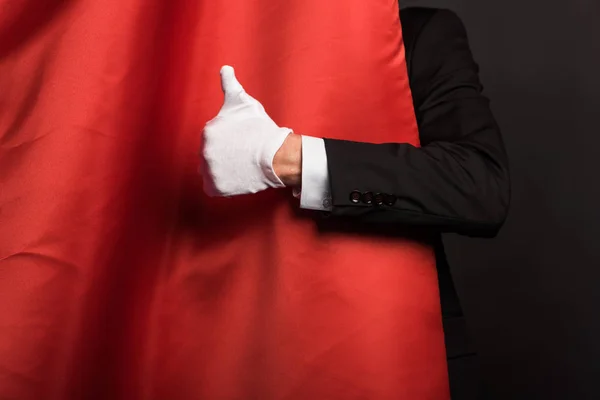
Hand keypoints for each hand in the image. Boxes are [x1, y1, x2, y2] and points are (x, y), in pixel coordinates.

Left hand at [200, 66, 292, 196]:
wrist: (277, 155)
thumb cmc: (262, 129)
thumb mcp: (244, 102)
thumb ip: (230, 85)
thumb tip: (225, 68)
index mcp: (208, 131)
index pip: (212, 139)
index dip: (228, 141)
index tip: (241, 142)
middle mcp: (204, 152)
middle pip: (209, 155)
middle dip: (223, 155)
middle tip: (242, 154)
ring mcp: (210, 171)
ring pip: (210, 171)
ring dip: (221, 170)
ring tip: (239, 166)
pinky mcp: (217, 188)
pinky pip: (212, 188)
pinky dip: (222, 185)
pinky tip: (235, 177)